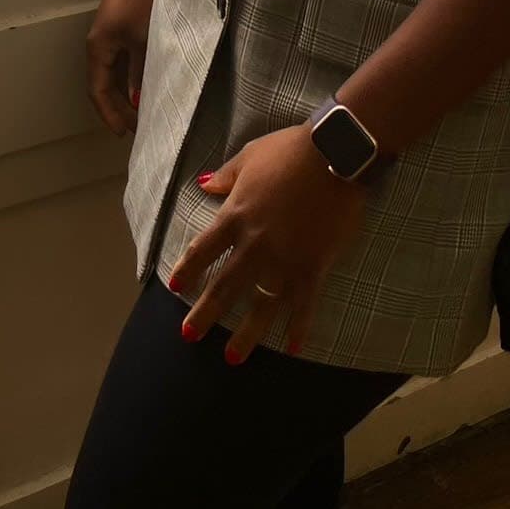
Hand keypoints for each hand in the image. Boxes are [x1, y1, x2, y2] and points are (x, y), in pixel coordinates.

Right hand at [86, 0, 159, 136]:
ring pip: (114, 74)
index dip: (109, 115)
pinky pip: (123, 61)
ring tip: (144, 111)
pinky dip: (132, 77)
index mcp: (98, 48)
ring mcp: (111, 35)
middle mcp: (100, 44)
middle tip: (138, 128)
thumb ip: (140, 72)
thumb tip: (135, 101)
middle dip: (118, 108)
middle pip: (104, 85)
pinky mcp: (123, 26)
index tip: (122, 134)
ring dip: (126, 93)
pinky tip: (148, 83)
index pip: (98, 92)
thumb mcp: (145, 40)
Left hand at [169, 126, 368, 363]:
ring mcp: (284, 259)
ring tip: (232, 358)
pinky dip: (300, 328)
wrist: (334, 153)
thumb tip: (202, 185)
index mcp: (236, 215)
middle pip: (224, 285)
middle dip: (205, 313)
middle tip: (189, 337)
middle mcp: (255, 243)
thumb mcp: (250, 157)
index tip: (175, 287)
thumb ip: (226, 177)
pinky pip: (304, 303)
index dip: (188, 269)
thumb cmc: (290, 150)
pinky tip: (294, 348)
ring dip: (245, 333)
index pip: (203, 248)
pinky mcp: (314, 266)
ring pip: (260, 304)